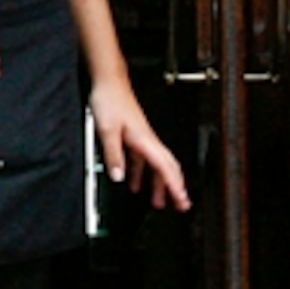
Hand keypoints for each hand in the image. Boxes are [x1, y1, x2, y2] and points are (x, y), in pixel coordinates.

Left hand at [90, 77, 189, 210]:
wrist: (108, 82)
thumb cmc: (110, 100)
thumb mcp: (107, 130)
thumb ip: (113, 155)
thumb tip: (118, 177)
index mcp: (145, 140)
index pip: (165, 167)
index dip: (175, 185)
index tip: (182, 200)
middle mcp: (147, 140)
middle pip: (168, 167)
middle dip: (176, 187)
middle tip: (182, 205)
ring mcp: (142, 139)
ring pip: (156, 165)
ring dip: (159, 184)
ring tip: (159, 202)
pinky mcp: (134, 137)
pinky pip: (143, 160)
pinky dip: (142, 174)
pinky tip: (135, 183)